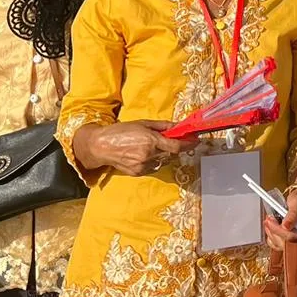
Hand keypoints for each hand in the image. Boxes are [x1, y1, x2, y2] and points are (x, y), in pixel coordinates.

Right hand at [73, 120, 191, 175]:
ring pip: (163, 161)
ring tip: (152, 146)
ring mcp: (143, 166)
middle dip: (175, 147)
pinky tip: (144, 154)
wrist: (101, 146)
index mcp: (150, 141)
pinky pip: (154, 167)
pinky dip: (154, 161)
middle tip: (172, 140)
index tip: (196, 140)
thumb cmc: (120, 131)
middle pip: (171, 154)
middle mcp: (148, 155)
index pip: (176, 146)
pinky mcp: (138, 173)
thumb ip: (162, 126)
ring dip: (164, 154)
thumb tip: (178, 126)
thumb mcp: (143, 123)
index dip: (188, 144)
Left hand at [264, 183, 296, 249]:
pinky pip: (274, 243)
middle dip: (274, 230)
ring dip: (271, 231)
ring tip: (271, 218)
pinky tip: (271, 224)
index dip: (281, 232)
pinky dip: (270, 234)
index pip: (294, 238)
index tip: (272, 222)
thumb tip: (286, 227)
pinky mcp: (286, 240)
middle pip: (285, 243)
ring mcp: (294, 240)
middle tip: (269, 218)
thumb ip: (293, 214)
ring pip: (278, 244)